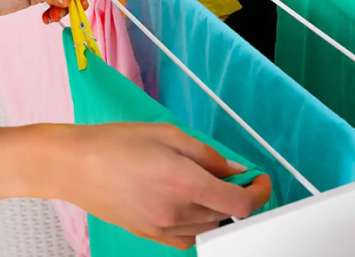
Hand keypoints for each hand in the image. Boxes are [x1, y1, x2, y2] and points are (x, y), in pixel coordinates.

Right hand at [1, 123, 271, 249]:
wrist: (75, 165)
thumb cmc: (118, 143)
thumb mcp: (168, 134)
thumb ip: (207, 154)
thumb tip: (233, 168)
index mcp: (183, 182)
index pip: (240, 203)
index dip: (259, 192)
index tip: (261, 180)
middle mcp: (176, 212)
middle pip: (227, 215)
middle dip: (241, 196)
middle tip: (236, 175)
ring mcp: (162, 228)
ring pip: (210, 227)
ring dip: (222, 210)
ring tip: (212, 186)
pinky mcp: (149, 235)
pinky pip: (189, 238)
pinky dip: (202, 224)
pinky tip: (194, 205)